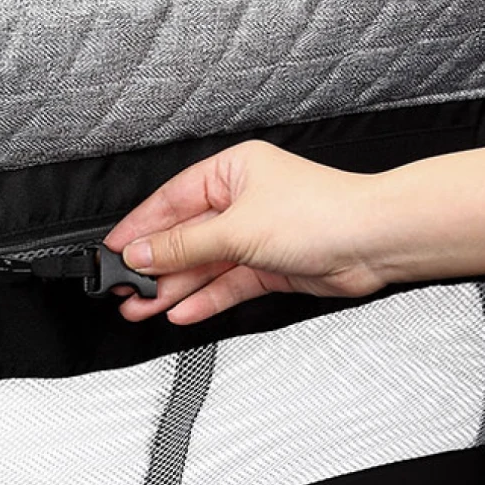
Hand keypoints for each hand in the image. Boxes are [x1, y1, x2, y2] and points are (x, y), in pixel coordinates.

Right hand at [103, 140, 388, 325]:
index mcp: (231, 172)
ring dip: (174, 288)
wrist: (373, 241)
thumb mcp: (236, 229)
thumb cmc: (319, 214)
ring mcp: (256, 237)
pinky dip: (206, 299)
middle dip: (154, 265)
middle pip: (186, 237)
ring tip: (142, 308)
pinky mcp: (270, 267)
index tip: (112, 252)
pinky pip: (229, 284)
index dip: (140, 229)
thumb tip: (140, 253)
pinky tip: (181, 312)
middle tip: (123, 291)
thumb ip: (184, 246)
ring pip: (205, 266)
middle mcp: (242, 202)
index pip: (171, 201)